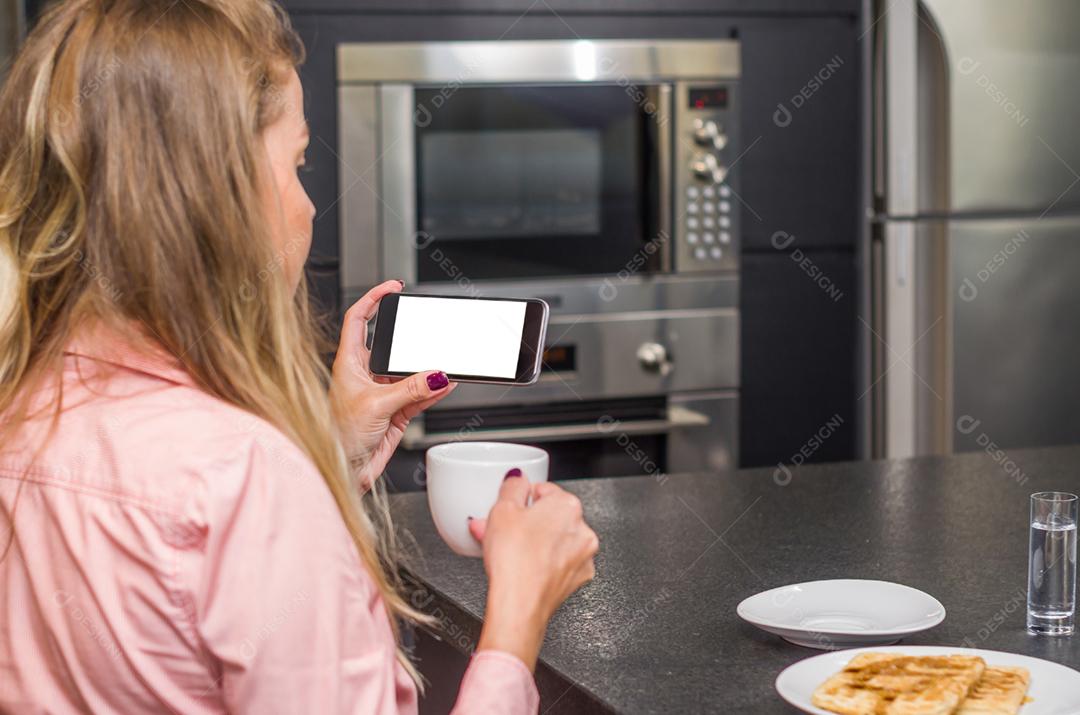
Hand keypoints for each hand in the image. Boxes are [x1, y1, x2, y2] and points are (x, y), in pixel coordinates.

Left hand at [330, 280, 456, 490]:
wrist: (345, 472)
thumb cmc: (338, 438)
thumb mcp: (377, 406)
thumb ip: (410, 389)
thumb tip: (436, 375)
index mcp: (347, 363)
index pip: (358, 319)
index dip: (373, 298)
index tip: (392, 287)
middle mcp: (364, 374)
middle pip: (391, 345)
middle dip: (412, 341)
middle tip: (429, 331)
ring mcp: (381, 393)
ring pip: (410, 372)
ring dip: (427, 370)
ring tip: (445, 364)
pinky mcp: (395, 412)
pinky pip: (419, 393)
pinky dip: (434, 389)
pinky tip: (446, 383)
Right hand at [469, 474, 598, 670]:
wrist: (519, 605)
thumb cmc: (514, 561)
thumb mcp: (501, 510)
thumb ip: (512, 486)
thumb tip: (517, 479)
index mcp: (568, 506)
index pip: (544, 490)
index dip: (522, 499)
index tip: (511, 508)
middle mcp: (582, 529)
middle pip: (550, 517)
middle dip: (526, 522)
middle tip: (504, 530)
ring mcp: (582, 556)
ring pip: (554, 541)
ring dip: (532, 542)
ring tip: (507, 550)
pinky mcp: (576, 578)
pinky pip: (557, 562)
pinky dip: (542, 562)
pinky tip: (521, 566)